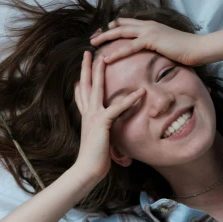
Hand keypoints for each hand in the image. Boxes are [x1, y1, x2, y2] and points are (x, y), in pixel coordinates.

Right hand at [72, 50, 145, 183]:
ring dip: (100, 71)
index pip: (82, 93)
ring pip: (96, 88)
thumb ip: (101, 131)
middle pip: (86, 84)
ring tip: (106, 57)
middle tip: (89, 51)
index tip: (83, 67)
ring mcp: (93, 116)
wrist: (87, 170)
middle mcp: (87, 113)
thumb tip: (104, 130)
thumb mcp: (98, 141)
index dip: (82, 79)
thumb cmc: (94, 159)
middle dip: (87, 66)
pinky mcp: (102, 123)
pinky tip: (140, 92)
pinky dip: (130, 100)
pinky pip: (117, 108)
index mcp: (86, 117)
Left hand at [89, 17, 203, 66]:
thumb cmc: (184, 49)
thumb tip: (146, 50)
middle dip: (104, 30)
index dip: (112, 27)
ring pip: (121, 32)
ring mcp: (149, 30)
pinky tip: (107, 58)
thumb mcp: (164, 44)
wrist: (197, 48)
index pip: (125, 22)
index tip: (101, 34)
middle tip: (92, 38)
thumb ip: (153, 44)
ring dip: (105, 37)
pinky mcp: (151, 39)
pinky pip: (129, 46)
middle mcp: (147, 24)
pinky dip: (117, 52)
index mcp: (149, 25)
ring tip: (93, 44)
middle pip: (119, 24)